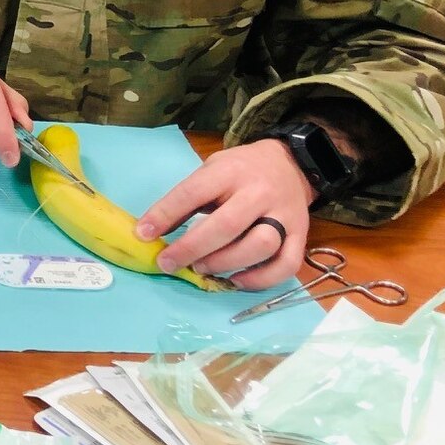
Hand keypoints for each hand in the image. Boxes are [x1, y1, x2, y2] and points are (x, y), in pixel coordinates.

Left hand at [134, 140, 312, 289]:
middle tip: (168, 263)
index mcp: (230, 171)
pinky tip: (236, 280)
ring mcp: (284, 215)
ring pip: (261, 245)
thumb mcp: (210, 171)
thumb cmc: (240, 171)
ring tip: (202, 267)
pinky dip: (261, 279)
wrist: (290, 164)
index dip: (165, 214)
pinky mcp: (302, 235)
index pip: (194, 192)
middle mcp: (259, 193)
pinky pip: (286, 264)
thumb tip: (152, 232)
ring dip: (226, 263)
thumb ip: (187, 199)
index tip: (143, 234)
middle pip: (228, 224)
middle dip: (193, 248)